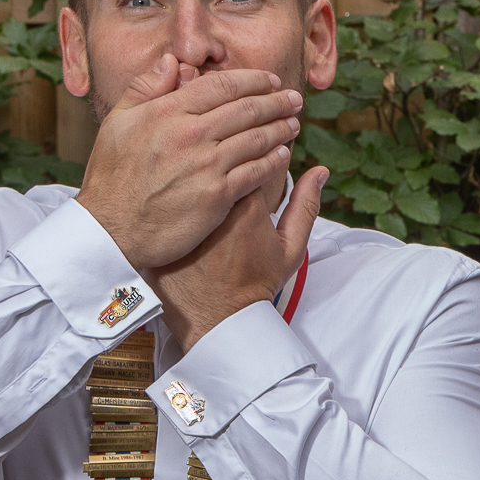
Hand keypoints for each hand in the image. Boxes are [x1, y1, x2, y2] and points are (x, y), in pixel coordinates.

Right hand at [76, 52, 307, 269]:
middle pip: (246, 109)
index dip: (252, 79)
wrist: (111, 229)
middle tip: (294, 98)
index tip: (270, 80)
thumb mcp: (117, 123)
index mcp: (168, 111)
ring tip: (293, 122)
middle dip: (276, 101)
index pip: (221, 85)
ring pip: (256, 139)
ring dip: (280, 128)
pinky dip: (273, 161)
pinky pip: (255, 172)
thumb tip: (172, 62)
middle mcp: (192, 134)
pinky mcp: (218, 195)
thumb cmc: (111, 178)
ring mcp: (207, 165)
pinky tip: (283, 155)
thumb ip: (144, 88)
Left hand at [151, 161, 328, 349]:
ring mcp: (181, 218)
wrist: (219, 322)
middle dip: (221, 165)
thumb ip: (305, 206)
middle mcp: (210, 205)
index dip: (252, 158)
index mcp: (245, 203)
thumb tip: (319, 171)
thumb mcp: (290, 248)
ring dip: (191, 180)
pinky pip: (161, 205)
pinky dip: (166, 204)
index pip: (248, 157)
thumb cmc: (254, 285)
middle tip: (226, 186)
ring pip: (185, 180)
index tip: (252, 166)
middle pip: (213, 164)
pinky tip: (171, 215)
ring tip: (201, 203)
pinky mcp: (159, 231)